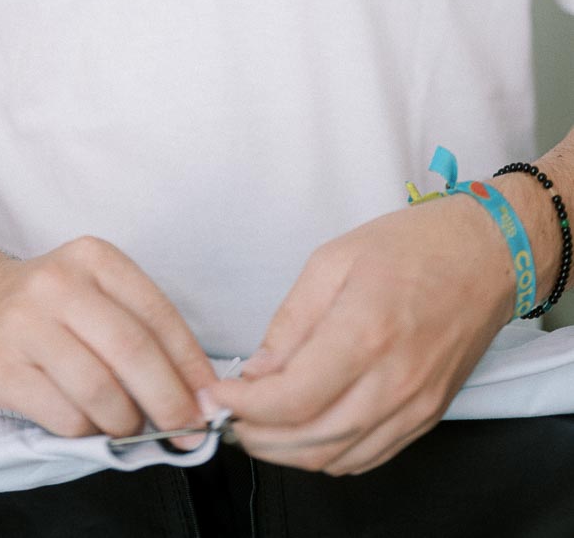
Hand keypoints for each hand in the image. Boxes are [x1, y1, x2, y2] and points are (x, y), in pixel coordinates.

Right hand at [0, 235, 215, 440]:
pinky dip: (86, 430)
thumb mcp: (95, 293)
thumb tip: (197, 392)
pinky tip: (87, 423)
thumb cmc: (48, 306)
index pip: (157, 314)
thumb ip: (142, 331)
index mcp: (94, 258)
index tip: (208, 399)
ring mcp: (24, 323)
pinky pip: (62, 414)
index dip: (189, 364)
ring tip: (128, 425)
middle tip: (184, 430)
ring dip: (125, 420)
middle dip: (167, 400)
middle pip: (131, 351)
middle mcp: (58, 283)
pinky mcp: (0, 366)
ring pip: (98, 389)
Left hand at [203, 197, 515, 474]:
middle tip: (227, 416)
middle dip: (257, 437)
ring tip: (257, 427)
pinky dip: (327, 455)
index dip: (243, 407)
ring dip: (287, 452)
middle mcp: (393, 380)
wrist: (487, 256)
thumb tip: (258, 371)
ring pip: (336, 457)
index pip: (291, 399)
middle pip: (310, 439)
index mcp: (365, 332)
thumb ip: (291, 321)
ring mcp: (415, 406)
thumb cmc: (413, 246)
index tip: (216, 396)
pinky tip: (304, 432)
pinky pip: (368, 456)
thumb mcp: (334, 260)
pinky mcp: (428, 416)